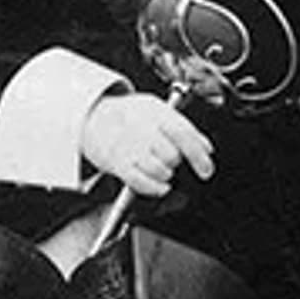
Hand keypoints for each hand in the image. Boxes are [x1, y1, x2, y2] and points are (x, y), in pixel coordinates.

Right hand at [81, 92, 214, 196]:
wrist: (93, 116)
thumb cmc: (130, 115)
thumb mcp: (158, 110)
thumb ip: (184, 127)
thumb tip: (206, 147)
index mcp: (155, 111)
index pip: (182, 133)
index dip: (198, 155)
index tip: (206, 170)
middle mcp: (140, 127)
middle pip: (171, 154)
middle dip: (176, 162)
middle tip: (170, 159)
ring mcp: (127, 145)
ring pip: (158, 169)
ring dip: (165, 174)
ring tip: (161, 169)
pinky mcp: (117, 163)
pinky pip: (140, 181)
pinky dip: (154, 187)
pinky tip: (159, 185)